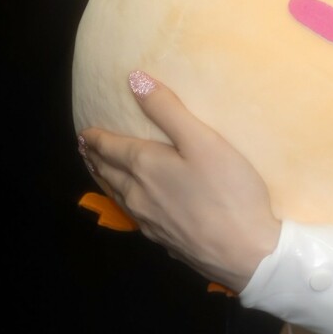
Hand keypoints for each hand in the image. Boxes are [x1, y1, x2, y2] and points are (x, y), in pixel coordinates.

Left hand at [79, 73, 280, 292]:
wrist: (247, 253)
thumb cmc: (229, 191)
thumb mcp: (204, 140)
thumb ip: (168, 109)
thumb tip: (134, 80)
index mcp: (145, 167)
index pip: (111, 148)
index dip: (96, 139)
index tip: (85, 133)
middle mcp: (139, 196)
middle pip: (109, 174)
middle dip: (95, 159)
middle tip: (86, 150)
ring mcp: (150, 222)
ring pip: (119, 197)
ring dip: (106, 181)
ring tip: (101, 172)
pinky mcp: (166, 241)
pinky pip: (135, 216)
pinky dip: (125, 202)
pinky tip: (135, 206)